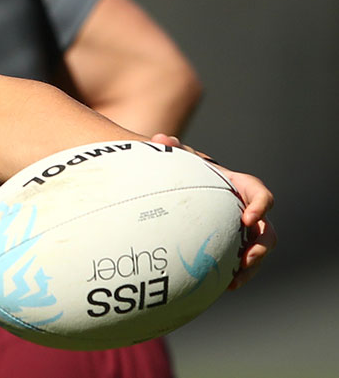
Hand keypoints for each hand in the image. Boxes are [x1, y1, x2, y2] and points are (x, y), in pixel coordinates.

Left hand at [148, 134, 274, 289]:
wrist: (181, 184)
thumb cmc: (182, 169)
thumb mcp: (178, 158)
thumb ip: (171, 149)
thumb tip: (161, 141)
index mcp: (239, 186)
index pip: (260, 194)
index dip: (260, 206)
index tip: (247, 219)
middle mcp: (247, 209)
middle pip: (267, 230)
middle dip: (261, 246)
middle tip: (246, 259)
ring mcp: (242, 230)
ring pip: (258, 250)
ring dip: (252, 267)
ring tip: (235, 281)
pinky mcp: (232, 244)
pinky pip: (241, 261)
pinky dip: (237, 274)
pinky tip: (222, 287)